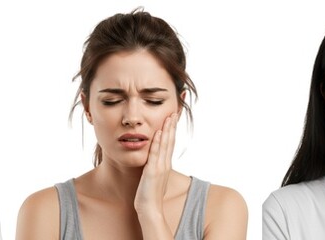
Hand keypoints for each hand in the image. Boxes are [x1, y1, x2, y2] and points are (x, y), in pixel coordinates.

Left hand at [134, 113, 178, 239]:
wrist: (150, 209)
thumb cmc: (149, 196)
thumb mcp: (154, 179)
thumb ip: (154, 168)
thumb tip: (152, 163)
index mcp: (165, 165)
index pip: (170, 144)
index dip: (172, 131)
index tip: (172, 119)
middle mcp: (165, 164)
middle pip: (170, 141)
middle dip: (172, 126)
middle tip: (174, 112)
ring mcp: (160, 167)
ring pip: (165, 145)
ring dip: (167, 130)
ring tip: (169, 117)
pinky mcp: (152, 171)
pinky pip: (155, 154)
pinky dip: (157, 143)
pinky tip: (157, 133)